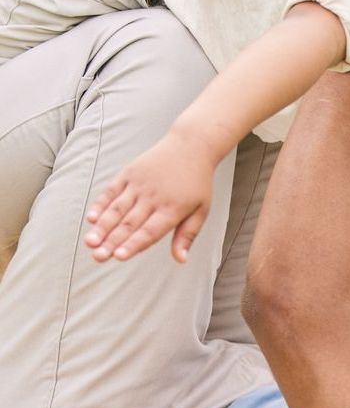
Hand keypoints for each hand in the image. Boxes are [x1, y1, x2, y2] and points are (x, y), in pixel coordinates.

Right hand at [85, 127, 218, 262]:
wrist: (191, 146)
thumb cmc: (197, 183)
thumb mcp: (201, 209)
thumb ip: (188, 235)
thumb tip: (181, 260)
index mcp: (173, 209)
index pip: (151, 231)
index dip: (135, 244)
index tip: (119, 257)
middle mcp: (154, 197)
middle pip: (130, 223)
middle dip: (112, 241)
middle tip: (98, 257)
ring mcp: (139, 184)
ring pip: (117, 209)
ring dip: (102, 227)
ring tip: (90, 242)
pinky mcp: (129, 173)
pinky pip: (112, 191)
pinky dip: (100, 204)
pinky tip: (91, 218)